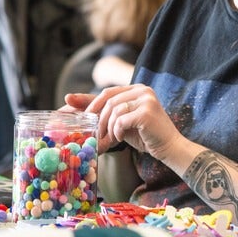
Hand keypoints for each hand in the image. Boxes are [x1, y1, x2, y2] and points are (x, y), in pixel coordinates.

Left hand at [65, 84, 182, 160]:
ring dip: (108, 128)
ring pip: (114, 110)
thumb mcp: (124, 122)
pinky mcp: (147, 111)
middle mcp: (142, 90)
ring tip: (111, 139)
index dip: (89, 100)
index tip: (68, 103)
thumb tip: (79, 109)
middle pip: (109, 99)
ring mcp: (146, 99)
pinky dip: (117, 131)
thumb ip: (109, 114)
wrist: (169, 147)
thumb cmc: (145, 135)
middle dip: (98, 119)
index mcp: (137, 89)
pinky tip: (121, 138)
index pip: (108, 92)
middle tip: (94, 134)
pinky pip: (121, 120)